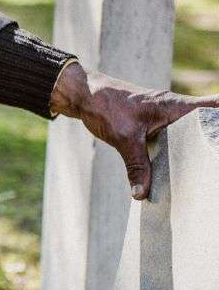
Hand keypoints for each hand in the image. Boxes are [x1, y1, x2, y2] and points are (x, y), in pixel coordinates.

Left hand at [50, 61, 218, 199]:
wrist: (84, 95)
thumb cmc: (106, 107)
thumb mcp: (124, 139)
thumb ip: (137, 166)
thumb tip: (142, 194)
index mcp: (176, 107)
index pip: (213, 106)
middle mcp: (175, 109)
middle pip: (206, 123)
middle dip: (212, 139)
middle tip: (212, 166)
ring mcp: (166, 116)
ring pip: (190, 132)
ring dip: (196, 146)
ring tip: (204, 170)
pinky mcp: (155, 124)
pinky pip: (174, 137)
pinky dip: (178, 149)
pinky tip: (179, 167)